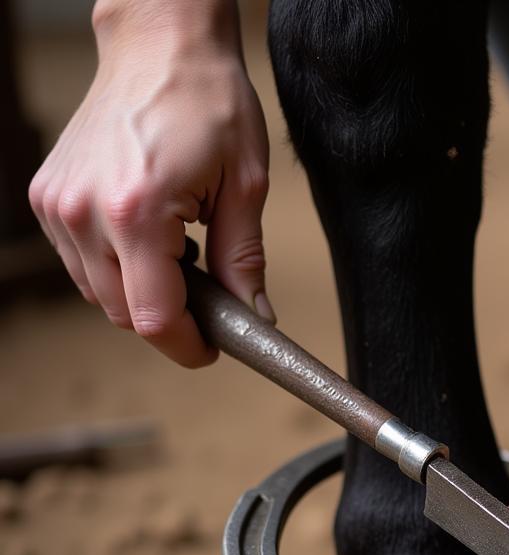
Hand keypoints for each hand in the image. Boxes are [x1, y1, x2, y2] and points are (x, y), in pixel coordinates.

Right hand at [29, 12, 270, 366]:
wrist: (159, 45)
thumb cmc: (207, 102)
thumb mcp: (246, 186)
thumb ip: (245, 261)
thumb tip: (254, 318)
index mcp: (135, 212)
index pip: (153, 318)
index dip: (188, 346)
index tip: (212, 348)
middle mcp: (83, 212)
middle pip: (124, 314)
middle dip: (170, 320)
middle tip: (211, 299)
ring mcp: (58, 204)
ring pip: (99, 295)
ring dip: (142, 294)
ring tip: (182, 254)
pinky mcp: (47, 197)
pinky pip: (81, 264)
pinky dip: (117, 269)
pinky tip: (150, 239)